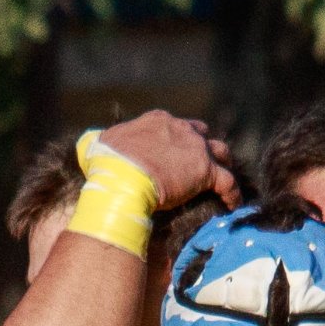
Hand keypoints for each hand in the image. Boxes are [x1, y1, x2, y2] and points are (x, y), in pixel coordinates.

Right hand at [97, 110, 237, 212]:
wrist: (124, 177)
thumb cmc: (108, 164)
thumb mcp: (99, 145)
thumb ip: (101, 142)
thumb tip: (90, 145)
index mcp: (157, 121)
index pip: (174, 126)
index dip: (177, 139)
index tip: (176, 153)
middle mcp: (180, 128)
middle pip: (200, 134)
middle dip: (202, 147)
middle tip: (202, 164)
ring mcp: (195, 148)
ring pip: (220, 152)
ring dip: (222, 164)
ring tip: (223, 180)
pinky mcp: (205, 171)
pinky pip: (228, 182)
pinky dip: (233, 193)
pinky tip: (234, 205)